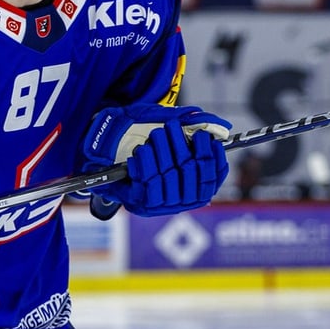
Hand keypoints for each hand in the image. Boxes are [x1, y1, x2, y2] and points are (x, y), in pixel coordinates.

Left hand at [82, 104, 230, 216]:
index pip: (212, 177)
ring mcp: (162, 204)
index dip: (211, 156)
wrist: (109, 167)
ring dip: (162, 150)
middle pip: (190, 171)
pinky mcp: (143, 203)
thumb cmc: (145, 151)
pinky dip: (146, 161)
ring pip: (169, 174)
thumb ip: (192, 129)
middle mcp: (181, 201)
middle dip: (181, 145)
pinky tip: (141, 150)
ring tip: (156, 135)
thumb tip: (219, 124)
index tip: (204, 136)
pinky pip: (149, 181)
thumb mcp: (168, 136)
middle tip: (172, 126)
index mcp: (194, 191)